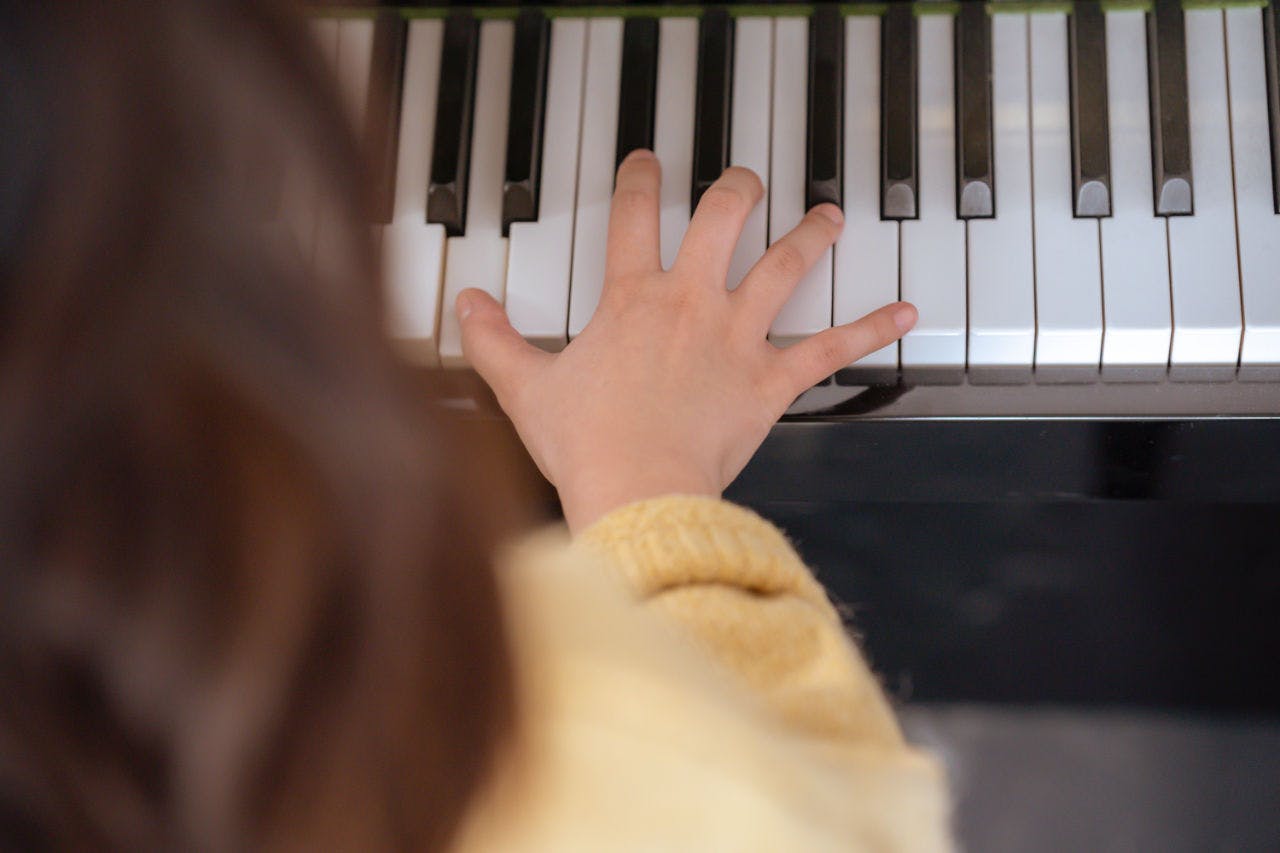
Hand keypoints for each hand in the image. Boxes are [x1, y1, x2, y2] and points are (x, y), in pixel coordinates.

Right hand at [456, 150, 915, 532]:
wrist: (636, 490)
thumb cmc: (586, 445)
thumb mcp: (525, 387)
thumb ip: (493, 340)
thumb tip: (467, 306)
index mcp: (633, 300)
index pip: (633, 218)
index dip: (639, 182)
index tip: (646, 163)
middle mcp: (692, 304)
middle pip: (722, 221)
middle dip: (735, 190)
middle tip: (743, 180)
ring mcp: (737, 339)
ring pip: (783, 268)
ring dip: (809, 236)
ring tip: (828, 214)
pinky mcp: (770, 382)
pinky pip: (830, 348)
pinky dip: (870, 328)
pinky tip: (904, 312)